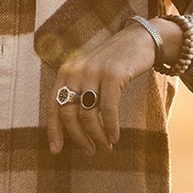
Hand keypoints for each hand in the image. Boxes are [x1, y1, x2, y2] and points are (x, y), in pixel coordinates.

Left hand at [46, 23, 156, 155]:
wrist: (139, 40)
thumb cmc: (114, 63)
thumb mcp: (90, 74)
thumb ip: (79, 93)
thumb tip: (74, 129)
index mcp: (66, 72)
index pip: (53, 106)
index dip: (53, 130)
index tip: (56, 151)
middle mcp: (75, 71)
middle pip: (69, 114)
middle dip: (78, 138)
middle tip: (89, 151)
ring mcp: (93, 72)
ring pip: (87, 115)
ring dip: (96, 136)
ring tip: (105, 146)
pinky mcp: (112, 75)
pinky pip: (107, 109)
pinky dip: (110, 127)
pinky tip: (114, 137)